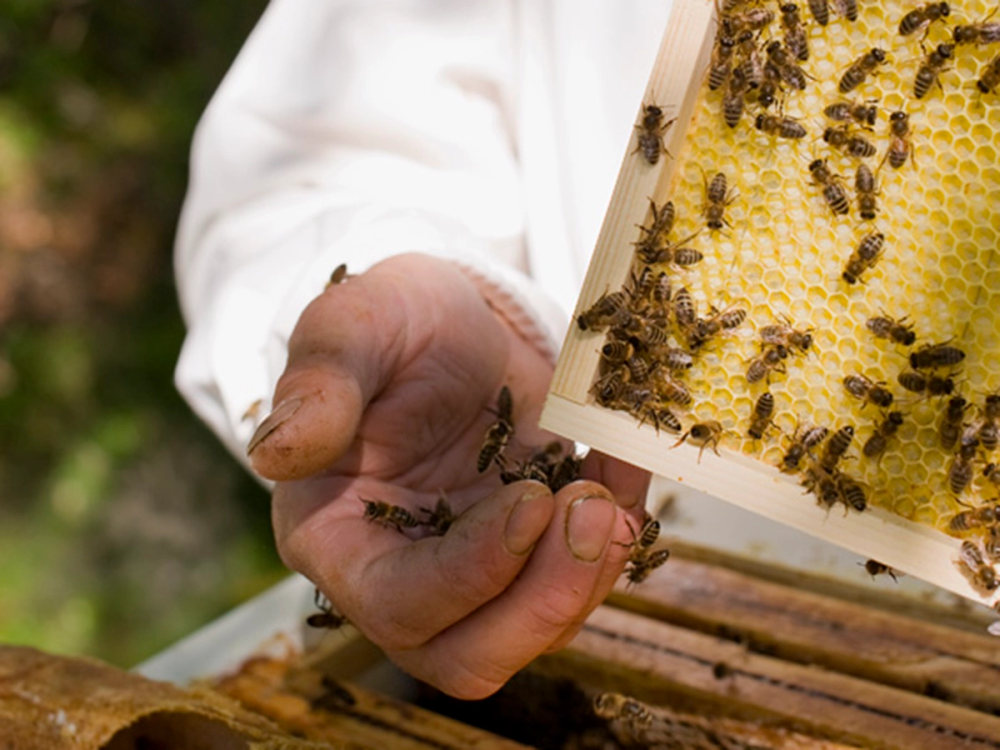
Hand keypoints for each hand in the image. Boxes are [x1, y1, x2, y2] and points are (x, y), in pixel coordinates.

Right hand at [249, 253, 650, 698]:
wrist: (449, 319)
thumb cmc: (387, 324)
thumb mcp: (350, 330)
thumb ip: (318, 385)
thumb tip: (278, 453)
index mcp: (336, 537)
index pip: (398, 603)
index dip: (470, 573)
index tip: (530, 501)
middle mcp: (404, 573)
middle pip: (470, 655)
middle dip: (542, 603)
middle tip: (592, 516)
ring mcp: (476, 567)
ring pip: (535, 631)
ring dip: (589, 575)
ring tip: (613, 493)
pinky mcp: (533, 547)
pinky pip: (583, 575)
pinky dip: (621, 533)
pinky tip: (625, 466)